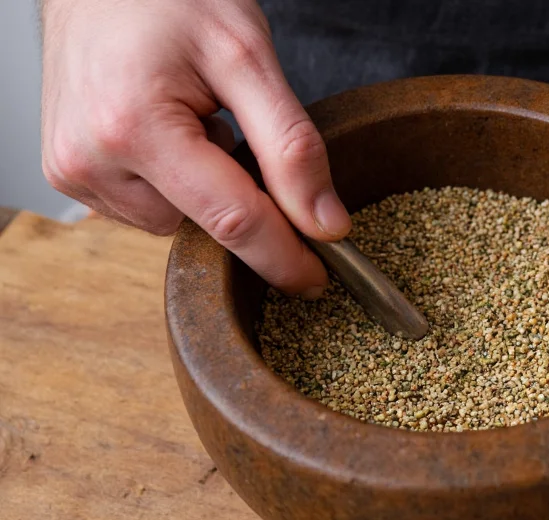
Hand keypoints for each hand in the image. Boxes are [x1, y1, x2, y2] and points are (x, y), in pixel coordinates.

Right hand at [40, 0, 350, 297]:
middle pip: (205, 225)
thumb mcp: (248, 57)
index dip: (284, 256)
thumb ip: (291, 145)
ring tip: (188, 120)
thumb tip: (324, 223)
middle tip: (232, 129)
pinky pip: (147, 208)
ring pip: (176, 222)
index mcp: (134, 127)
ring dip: (202, 188)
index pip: (231, 220)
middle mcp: (90, 160)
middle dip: (239, 197)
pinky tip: (165, 135)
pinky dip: (172, 183)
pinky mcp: (69, 175)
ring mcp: (73, 172)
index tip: (318, 278)